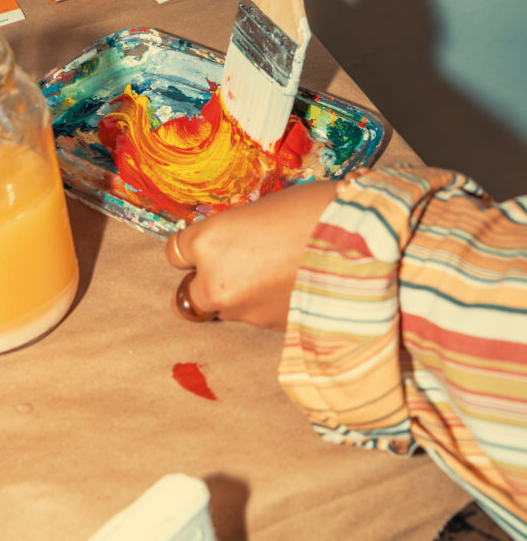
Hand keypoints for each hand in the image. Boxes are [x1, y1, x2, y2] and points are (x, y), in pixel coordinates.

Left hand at [165, 180, 337, 330]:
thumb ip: (240, 229)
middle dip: (203, 284)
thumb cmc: (317, 209)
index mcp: (210, 241)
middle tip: (229, 267)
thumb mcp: (266, 209)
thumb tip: (236, 240)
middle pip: (187, 296)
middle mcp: (217, 281)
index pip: (174, 253)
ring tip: (272, 273)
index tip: (205, 243)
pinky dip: (266, 306)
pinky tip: (292, 286)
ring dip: (238, 296)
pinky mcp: (271, 331)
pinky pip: (256, 318)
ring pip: (224, 310)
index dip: (192, 248)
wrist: (365, 246)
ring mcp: (244, 312)